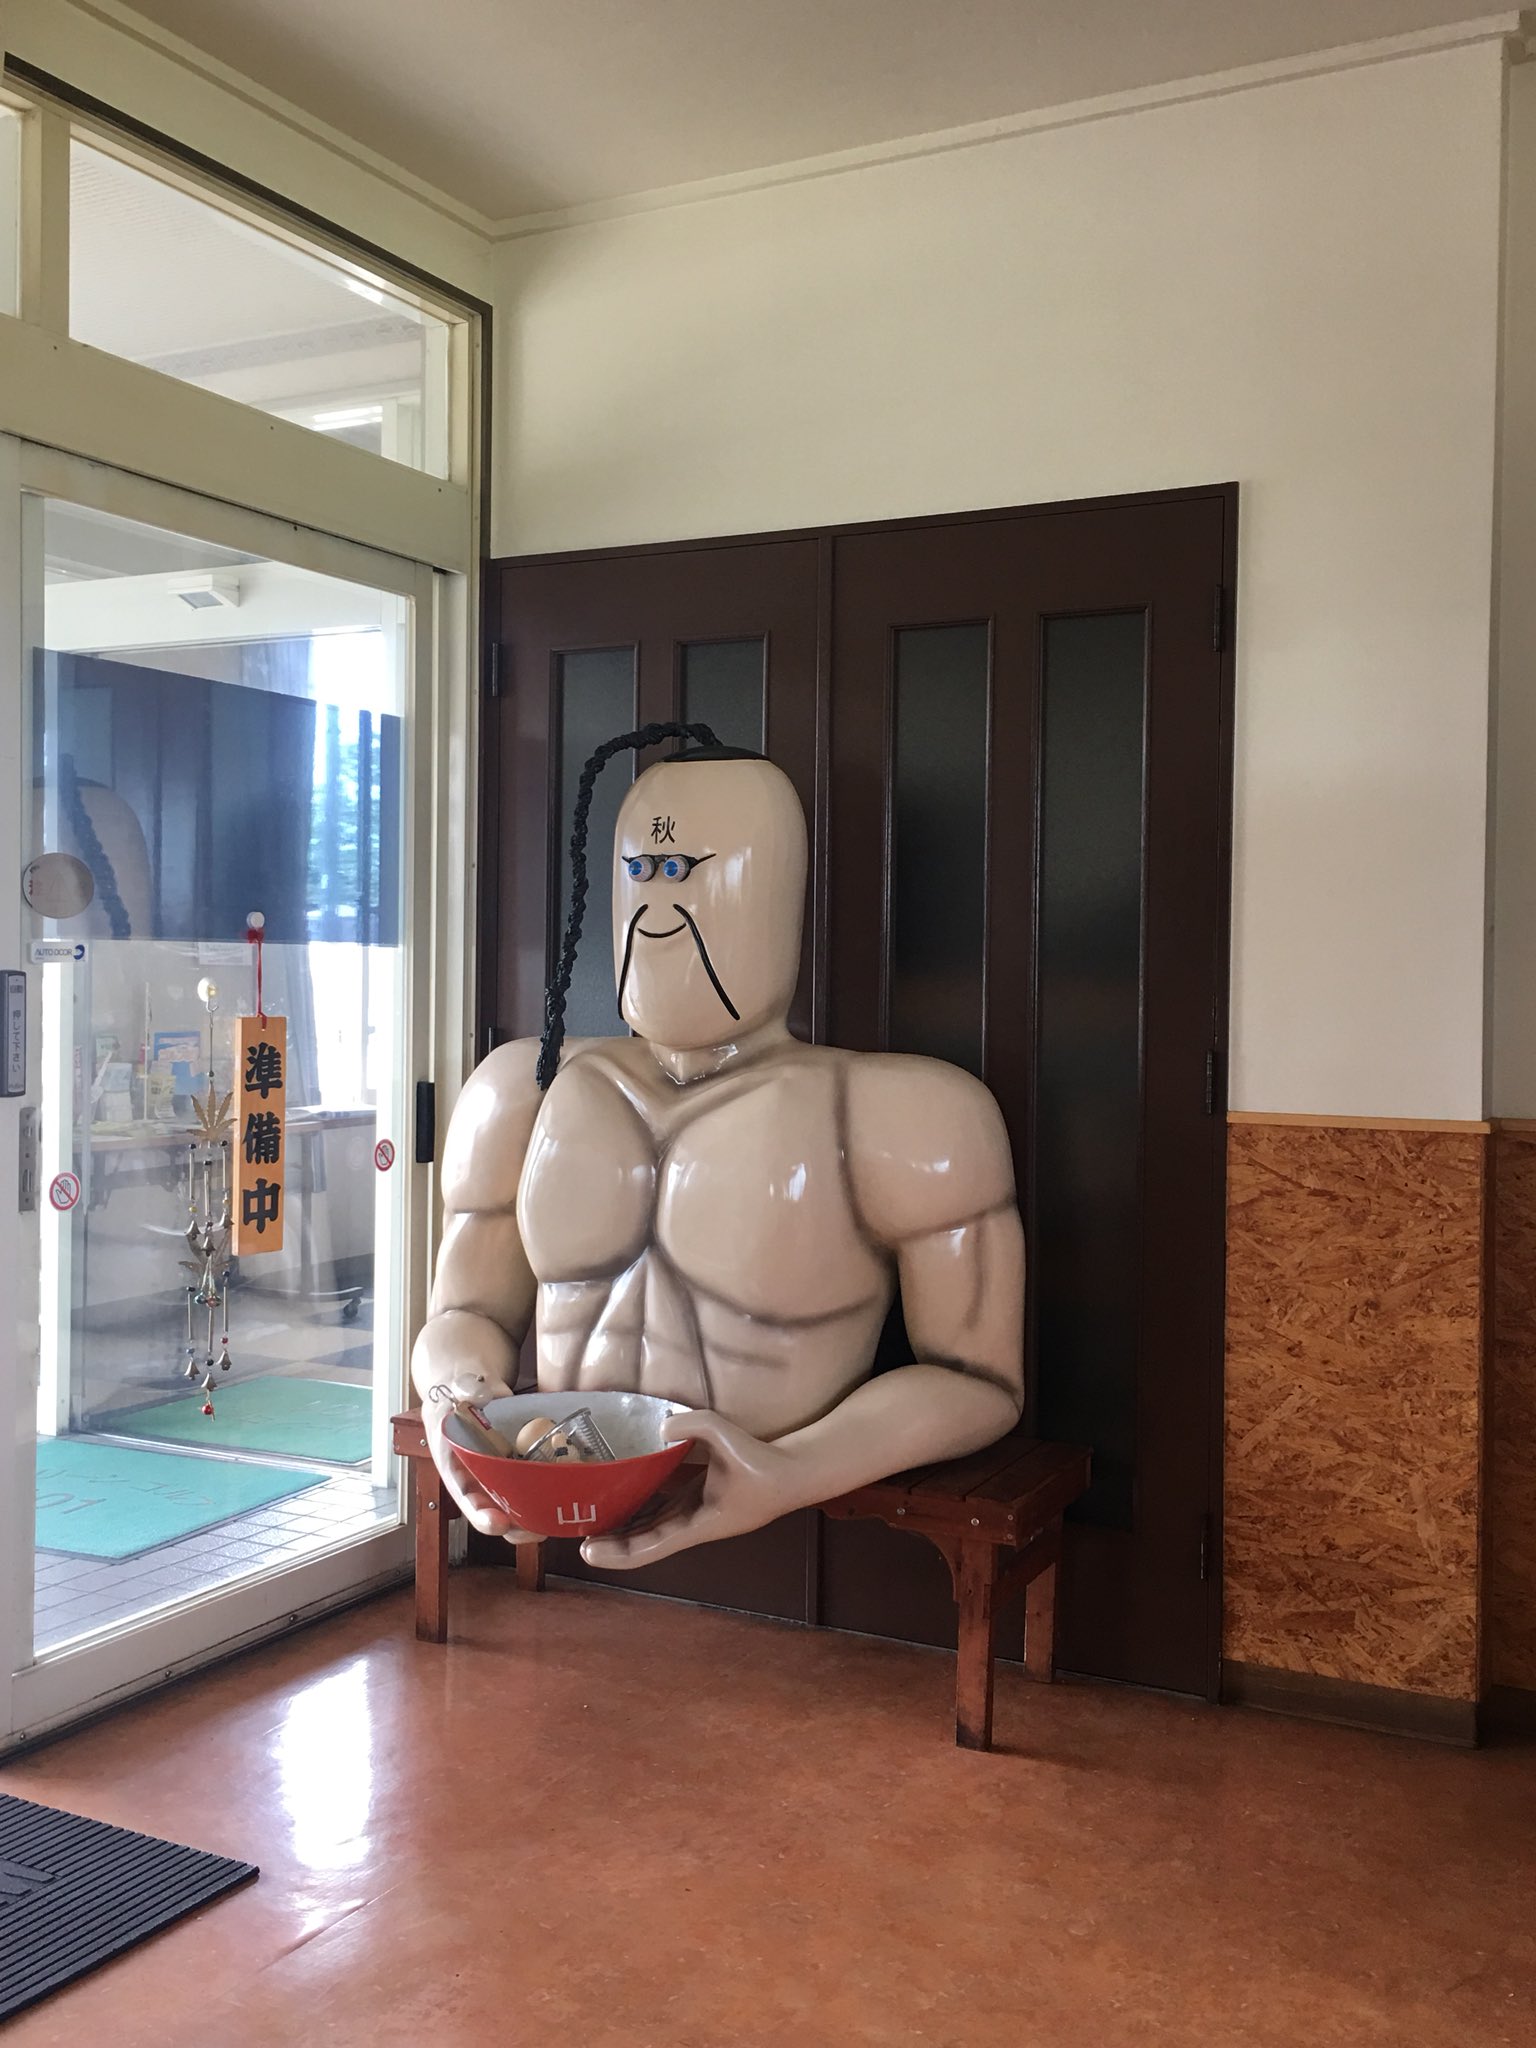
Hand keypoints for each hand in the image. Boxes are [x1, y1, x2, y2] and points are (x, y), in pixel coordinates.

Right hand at [421, 1385, 540, 1545]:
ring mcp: (500, 1474)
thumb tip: (484, 1392)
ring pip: (517, 1503)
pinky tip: (568, 1490)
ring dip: (535, 1514)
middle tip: (538, 1529)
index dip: (481, 1515)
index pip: (465, 1498)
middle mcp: (478, 1477)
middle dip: (516, 1525)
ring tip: (556, 1518)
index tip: (499, 1524)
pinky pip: (533, 1481)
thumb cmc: (455, 1394)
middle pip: (495, 1512)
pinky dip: (549, 1489)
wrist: (468, 1388)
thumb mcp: (454, 1392)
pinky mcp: (520, 1464)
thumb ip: (467, 1392)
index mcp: (455, 1467)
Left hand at [580, 1410, 803, 1568]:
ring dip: (623, 1529)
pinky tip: (619, 1501)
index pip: (651, 1546)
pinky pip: (661, 1510)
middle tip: (578, 1537)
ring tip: (590, 1522)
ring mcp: (695, 1514)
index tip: (588, 1552)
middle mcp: (692, 1525)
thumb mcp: (730, 1439)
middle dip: (612, 1543)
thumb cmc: (765, 1464)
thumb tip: (661, 1425)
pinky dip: (639, 1510)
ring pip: (650, 1528)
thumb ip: (696, 1425)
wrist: (795, 1473)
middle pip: (644, 1541)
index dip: (618, 1553)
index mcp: (699, 1524)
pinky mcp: (698, 1500)